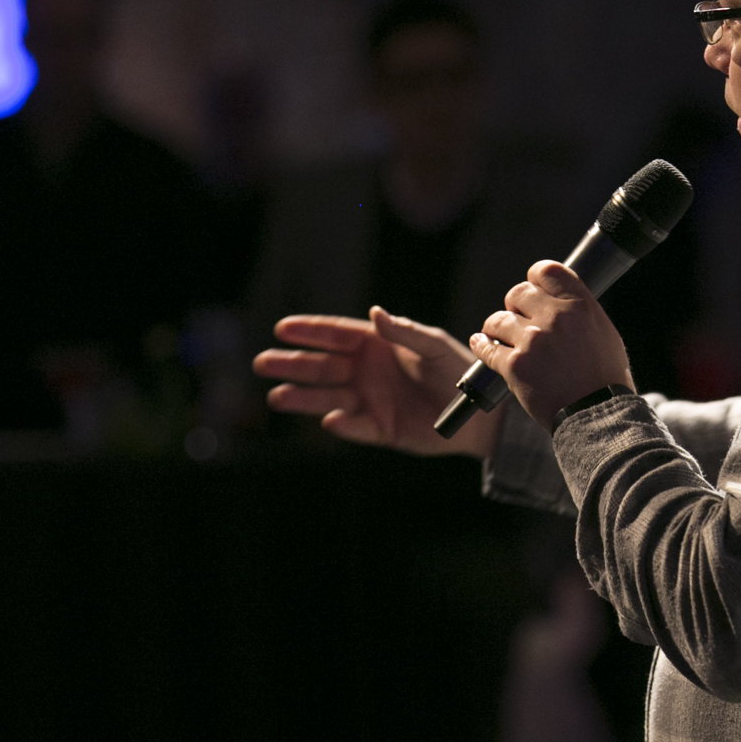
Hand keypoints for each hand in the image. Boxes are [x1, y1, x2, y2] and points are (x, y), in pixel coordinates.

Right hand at [254, 306, 499, 458]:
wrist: (478, 412)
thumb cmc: (457, 370)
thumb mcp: (433, 346)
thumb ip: (404, 332)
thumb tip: (375, 312)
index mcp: (376, 345)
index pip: (335, 336)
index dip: (309, 332)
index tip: (281, 328)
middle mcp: (366, 371)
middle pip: (321, 366)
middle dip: (292, 364)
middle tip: (262, 363)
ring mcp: (370, 400)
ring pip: (328, 397)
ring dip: (302, 397)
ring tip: (276, 397)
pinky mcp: (379, 429)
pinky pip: (355, 426)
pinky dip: (342, 424)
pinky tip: (328, 420)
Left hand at [471, 261, 631, 430]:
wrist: (597, 416)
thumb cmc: (605, 379)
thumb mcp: (604, 333)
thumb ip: (579, 312)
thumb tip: (558, 301)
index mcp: (580, 306)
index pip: (546, 271)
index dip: (534, 278)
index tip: (532, 289)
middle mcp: (555, 317)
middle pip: (518, 292)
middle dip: (515, 305)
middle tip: (518, 319)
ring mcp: (533, 341)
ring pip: (497, 319)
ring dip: (496, 327)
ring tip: (500, 336)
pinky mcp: (515, 365)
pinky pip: (486, 347)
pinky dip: (482, 345)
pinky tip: (482, 344)